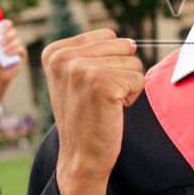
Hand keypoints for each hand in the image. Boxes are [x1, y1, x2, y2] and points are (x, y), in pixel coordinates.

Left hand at [0, 21, 27, 108]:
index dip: (5, 23)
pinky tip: (8, 56)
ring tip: (3, 52)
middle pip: (13, 30)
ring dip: (9, 45)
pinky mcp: (22, 54)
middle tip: (1, 42)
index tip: (1, 25)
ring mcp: (16, 47)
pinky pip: (21, 48)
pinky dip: (14, 51)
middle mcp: (10, 40)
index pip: (6, 25)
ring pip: (17, 40)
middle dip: (7, 36)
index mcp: (1, 36)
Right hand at [44, 29, 144, 194]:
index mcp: (55, 51)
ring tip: (105, 104)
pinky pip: (139, 79)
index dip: (110, 61)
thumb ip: (94, 54)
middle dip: (121, 71)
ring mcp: (81, 68)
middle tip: (101, 97)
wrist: (80, 158)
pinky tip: (112, 111)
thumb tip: (132, 42)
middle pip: (123, 45)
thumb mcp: (76, 79)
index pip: (108, 36)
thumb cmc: (85, 118)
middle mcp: (64, 56)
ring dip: (126, 85)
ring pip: (133, 62)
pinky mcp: (102, 82)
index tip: (91, 86)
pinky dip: (132, 97)